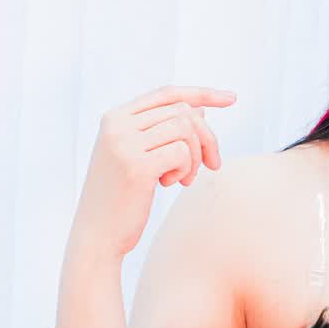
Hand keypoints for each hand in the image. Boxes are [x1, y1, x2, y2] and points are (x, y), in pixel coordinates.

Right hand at [71, 85, 237, 261]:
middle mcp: (117, 124)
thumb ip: (161, 131)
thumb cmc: (121, 196)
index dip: (202, 93)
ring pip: (186, 129)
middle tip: (210, 165)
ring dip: (196, 156)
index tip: (232, 98)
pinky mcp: (137, 166)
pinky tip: (171, 184)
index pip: (168, 93)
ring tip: (184, 178)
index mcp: (115, 117)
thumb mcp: (137, 155)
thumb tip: (200, 109)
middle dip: (206, 138)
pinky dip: (186, 169)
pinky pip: (182, 152)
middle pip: (183, 111)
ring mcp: (125, 143)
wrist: (96, 233)